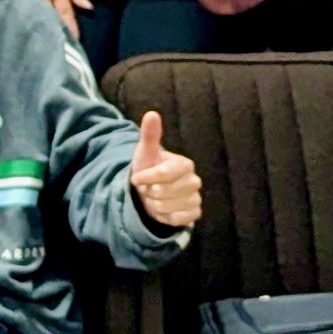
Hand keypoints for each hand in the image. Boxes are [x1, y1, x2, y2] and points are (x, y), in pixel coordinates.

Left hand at [123, 110, 201, 230]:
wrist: (152, 191)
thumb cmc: (149, 169)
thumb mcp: (146, 152)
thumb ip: (150, 134)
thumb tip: (152, 114)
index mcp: (185, 164)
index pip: (164, 173)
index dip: (147, 178)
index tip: (136, 179)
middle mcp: (194, 181)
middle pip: (164, 192)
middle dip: (150, 192)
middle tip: (149, 189)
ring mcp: (196, 198)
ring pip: (169, 207)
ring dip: (155, 205)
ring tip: (154, 198)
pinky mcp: (194, 214)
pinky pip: (177, 220)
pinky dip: (165, 217)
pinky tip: (163, 209)